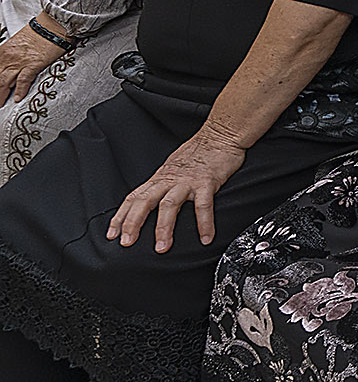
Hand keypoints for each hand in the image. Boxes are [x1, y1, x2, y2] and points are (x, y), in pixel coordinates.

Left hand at [0, 24, 65, 102]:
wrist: (52, 26)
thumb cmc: (39, 32)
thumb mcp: (17, 43)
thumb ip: (10, 55)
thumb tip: (9, 67)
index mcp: (3, 51)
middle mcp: (8, 57)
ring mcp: (19, 62)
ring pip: (4, 81)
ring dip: (2, 95)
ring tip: (1, 103)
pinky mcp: (33, 64)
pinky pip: (23, 80)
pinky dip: (19, 90)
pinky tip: (17, 98)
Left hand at [108, 123, 245, 251]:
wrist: (221, 134)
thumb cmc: (201, 151)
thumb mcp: (175, 167)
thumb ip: (165, 184)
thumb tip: (156, 201)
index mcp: (160, 177)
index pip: (134, 198)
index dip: (121, 216)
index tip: (112, 234)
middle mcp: (170, 180)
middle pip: (144, 201)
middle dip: (133, 223)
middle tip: (127, 243)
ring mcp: (187, 181)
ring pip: (168, 205)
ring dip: (163, 227)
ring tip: (162, 247)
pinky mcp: (207, 182)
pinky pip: (204, 205)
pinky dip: (204, 223)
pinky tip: (206, 238)